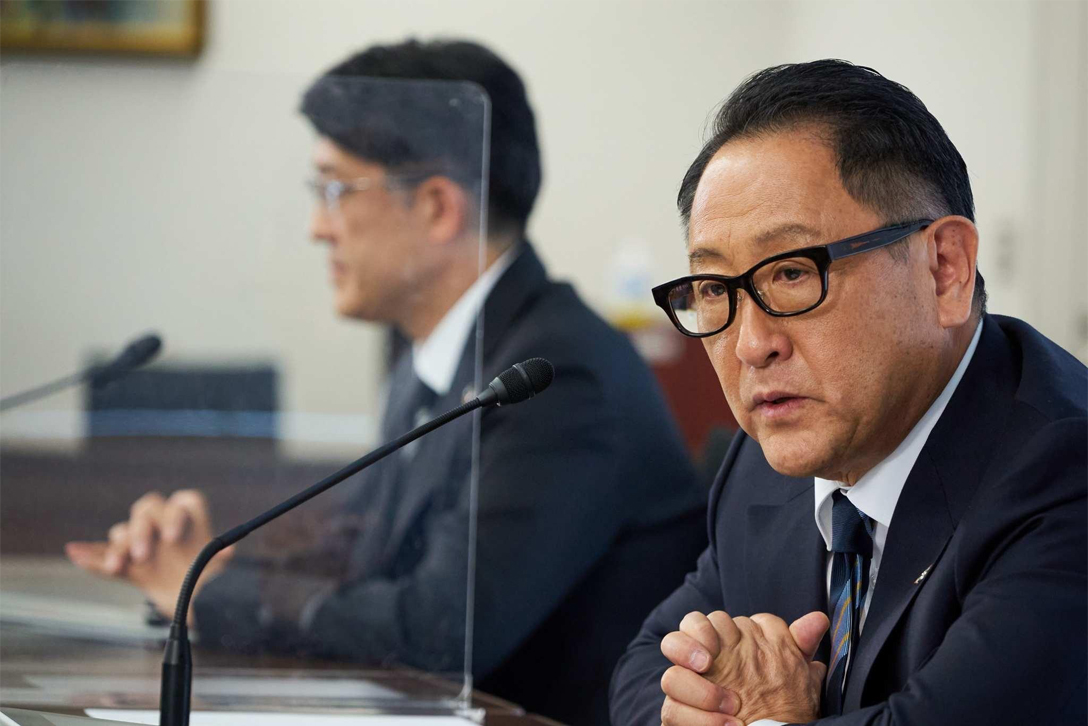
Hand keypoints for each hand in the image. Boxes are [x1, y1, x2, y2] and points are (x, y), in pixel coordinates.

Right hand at [66, 489, 233, 620]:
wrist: (198, 605)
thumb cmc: (213, 580)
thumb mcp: (220, 569)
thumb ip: (219, 558)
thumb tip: (229, 554)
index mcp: (191, 521)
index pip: (183, 503)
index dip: (176, 515)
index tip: (174, 538)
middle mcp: (165, 526)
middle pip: (147, 511)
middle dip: (142, 530)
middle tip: (143, 554)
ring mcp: (144, 544)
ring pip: (124, 533)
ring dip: (119, 547)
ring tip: (117, 565)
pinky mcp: (128, 565)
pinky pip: (105, 556)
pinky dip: (90, 555)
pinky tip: (75, 552)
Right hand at [660, 610, 828, 723]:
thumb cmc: (784, 704)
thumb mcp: (796, 672)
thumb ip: (799, 643)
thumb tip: (819, 619)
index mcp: (722, 647)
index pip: (700, 623)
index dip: (703, 629)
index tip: (716, 646)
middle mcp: (700, 668)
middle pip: (673, 641)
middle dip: (686, 648)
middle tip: (707, 664)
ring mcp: (688, 693)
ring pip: (670, 679)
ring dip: (699, 692)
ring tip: (731, 708)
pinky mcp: (679, 717)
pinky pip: (672, 713)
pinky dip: (700, 720)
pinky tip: (729, 725)